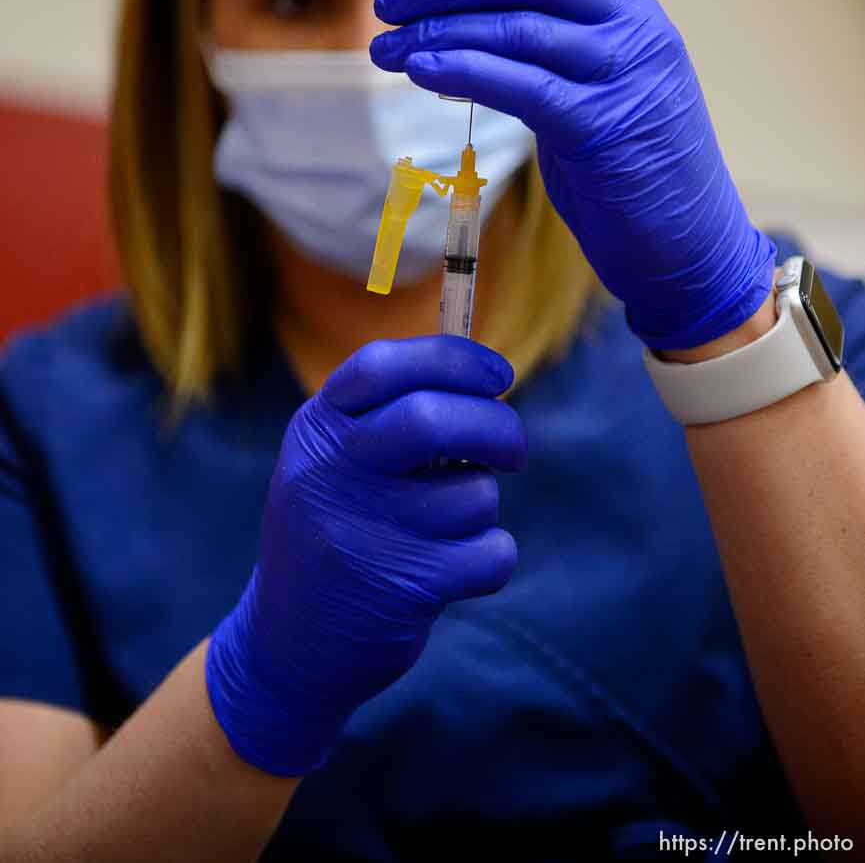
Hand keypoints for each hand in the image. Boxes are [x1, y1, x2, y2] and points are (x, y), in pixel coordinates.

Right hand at [205, 335, 523, 776]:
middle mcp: (332, 474)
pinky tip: (453, 571)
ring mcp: (365, 533)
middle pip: (432, 418)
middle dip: (496, 427)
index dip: (454, 360)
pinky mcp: (405, 588)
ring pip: (475, 493)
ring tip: (441, 530)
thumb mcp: (329, 460)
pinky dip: (491, 558)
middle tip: (513, 448)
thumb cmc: (332, 529)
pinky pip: (492, 551)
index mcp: (316, 431)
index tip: (498, 374)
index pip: (382, 365)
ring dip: (479, 508)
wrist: (285, 646)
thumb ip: (387, 414)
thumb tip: (484, 375)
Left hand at [370, 0, 774, 349]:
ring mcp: (622, 73)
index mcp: (627, 6)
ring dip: (437, 31)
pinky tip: (423, 69)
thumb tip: (457, 26)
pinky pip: (521, 84)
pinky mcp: (604, 126)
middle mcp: (631, 25)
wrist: (692, 247)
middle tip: (385, 2)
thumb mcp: (597, 86)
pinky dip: (464, 70)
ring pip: (516, 26)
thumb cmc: (632, 168)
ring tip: (386, 47)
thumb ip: (548, 47)